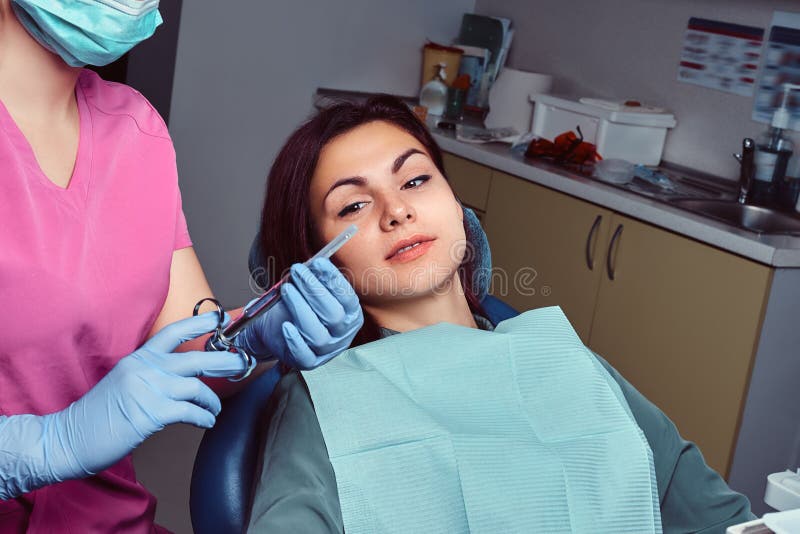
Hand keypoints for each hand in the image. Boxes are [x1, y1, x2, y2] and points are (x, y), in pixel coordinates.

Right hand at [0, 313, 245, 498]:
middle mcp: (145, 369)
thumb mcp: (124, 382)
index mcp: (139, 358)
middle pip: (195, 358)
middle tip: (242, 363)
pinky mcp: (151, 413)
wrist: (69, 438)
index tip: (220, 317)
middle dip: (223, 361)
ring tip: (215, 409)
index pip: (173, 332)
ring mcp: (148, 390)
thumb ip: (151, 374)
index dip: (199, 323)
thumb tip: (182, 377)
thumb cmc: (98, 414)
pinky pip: (189, 411)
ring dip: (212, 400)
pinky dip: (203, 417)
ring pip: (196, 387)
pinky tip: (206, 422)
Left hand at [236, 258, 362, 369]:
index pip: (347, 298)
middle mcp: (342, 335)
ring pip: (318, 334)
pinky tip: (285, 325)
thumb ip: (316, 279)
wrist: (275, 328)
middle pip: (333, 315)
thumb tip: (316, 263)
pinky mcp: (308, 362)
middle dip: (314, 290)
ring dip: (300, 308)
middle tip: (297, 271)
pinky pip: (304, 354)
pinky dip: (295, 339)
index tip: (318, 263)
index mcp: (351, 316)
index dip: (334, 280)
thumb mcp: (309, 290)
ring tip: (286, 289)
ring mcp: (326, 351)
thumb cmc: (297, 306)